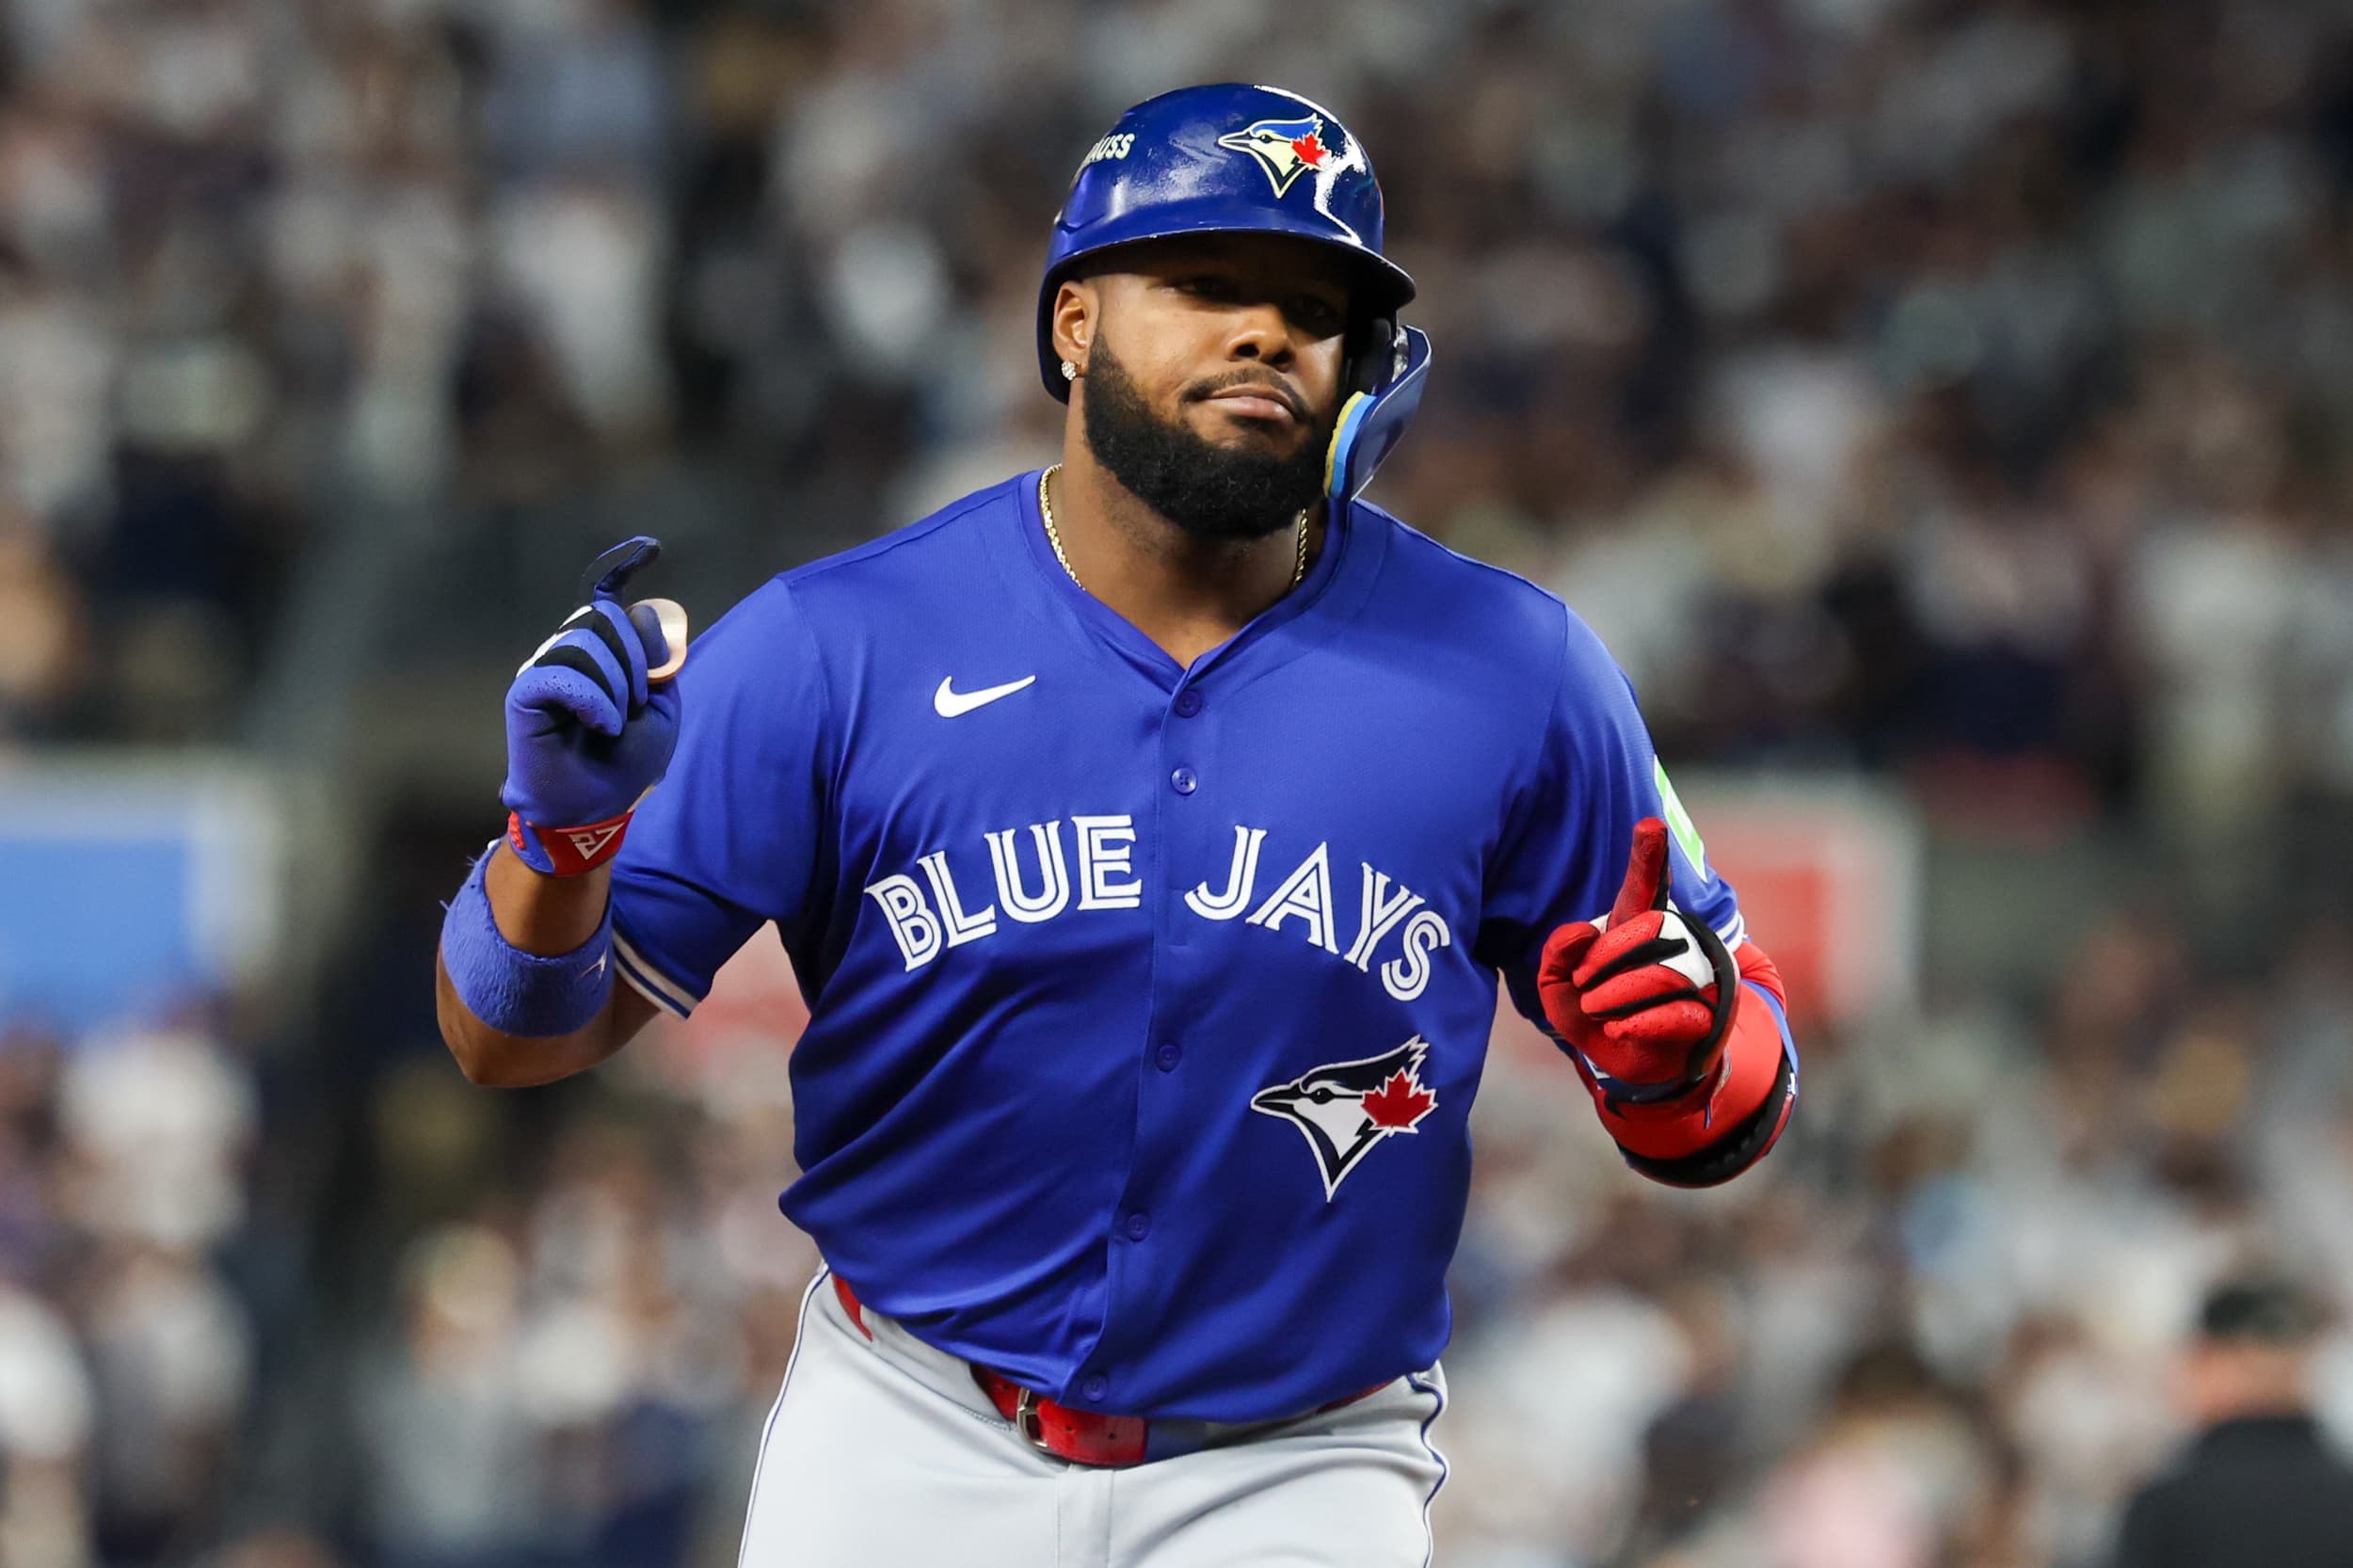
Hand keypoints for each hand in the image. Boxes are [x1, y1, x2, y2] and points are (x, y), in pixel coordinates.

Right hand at [500, 537, 688, 875]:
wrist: (598, 805)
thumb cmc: (628, 760)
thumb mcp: (662, 707)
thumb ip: (657, 659)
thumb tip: (641, 611)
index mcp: (599, 655)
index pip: (615, 613)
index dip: (640, 642)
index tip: (651, 686)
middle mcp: (568, 656)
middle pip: (599, 617)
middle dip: (631, 662)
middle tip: (634, 706)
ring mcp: (544, 671)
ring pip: (580, 642)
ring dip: (613, 685)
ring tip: (615, 723)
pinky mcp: (524, 694)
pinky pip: (555, 672)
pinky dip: (590, 698)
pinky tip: (602, 725)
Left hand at [1537, 818, 1738, 1106]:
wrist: (1620, 1063)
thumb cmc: (1591, 1011)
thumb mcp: (1557, 985)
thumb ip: (1558, 952)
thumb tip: (1584, 930)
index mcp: (1634, 926)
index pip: (1643, 886)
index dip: (1647, 856)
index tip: (1650, 824)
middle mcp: (1673, 943)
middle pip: (1650, 926)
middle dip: (1608, 958)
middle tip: (1583, 984)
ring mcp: (1696, 978)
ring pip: (1664, 972)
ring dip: (1619, 994)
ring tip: (1598, 1010)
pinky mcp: (1707, 1017)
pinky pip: (1679, 1013)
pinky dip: (1641, 1023)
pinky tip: (1619, 1029)